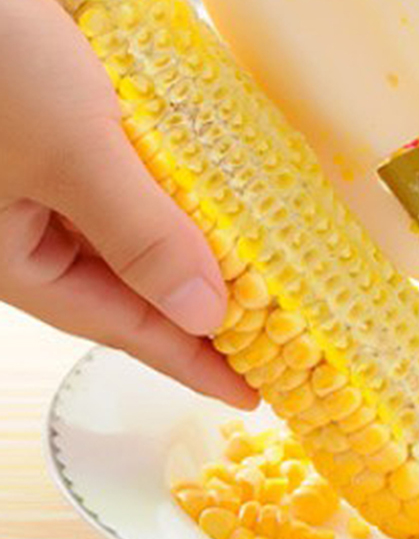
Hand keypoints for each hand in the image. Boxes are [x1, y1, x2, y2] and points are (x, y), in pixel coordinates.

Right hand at [0, 0, 256, 408]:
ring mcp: (48, 189)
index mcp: (23, 260)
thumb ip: (138, 233)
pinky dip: (176, 201)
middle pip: (134, 291)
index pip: (127, 329)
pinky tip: (214, 200)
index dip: (192, 364)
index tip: (251, 394)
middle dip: (201, 315)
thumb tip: (204, 313)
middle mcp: (33, 234)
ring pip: (135, 242)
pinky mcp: (66, 145)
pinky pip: (132, 191)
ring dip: (195, 256)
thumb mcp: (74, 150)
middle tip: (272, 340)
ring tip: (260, 277)